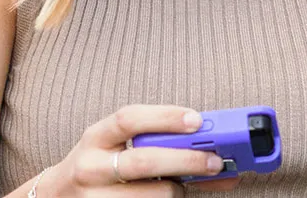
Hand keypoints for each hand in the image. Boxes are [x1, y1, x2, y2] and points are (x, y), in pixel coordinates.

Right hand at [43, 105, 240, 194]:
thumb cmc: (96, 166)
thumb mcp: (109, 145)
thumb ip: (148, 139)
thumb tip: (204, 141)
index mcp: (95, 137)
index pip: (128, 119)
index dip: (164, 117)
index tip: (195, 119)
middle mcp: (91, 167)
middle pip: (144, 161)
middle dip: (185, 160)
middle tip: (214, 162)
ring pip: (152, 195)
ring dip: (177, 190)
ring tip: (182, 186)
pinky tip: (171, 197)